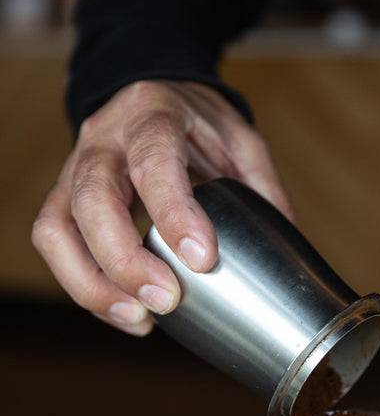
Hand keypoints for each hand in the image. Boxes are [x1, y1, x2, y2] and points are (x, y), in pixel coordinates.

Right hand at [32, 80, 293, 335]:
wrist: (148, 96)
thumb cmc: (196, 124)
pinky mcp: (64, 201)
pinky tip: (126, 312)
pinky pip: (56, 246)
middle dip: (125, 260)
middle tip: (167, 301)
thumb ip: (261, 189)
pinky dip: (86, 287)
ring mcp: (74, 170)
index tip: (202, 258)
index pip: (154, 160)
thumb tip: (287, 247)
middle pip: (93, 199)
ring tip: (139, 319)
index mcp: (154, 116)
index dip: (174, 211)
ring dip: (93, 284)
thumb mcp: (239, 141)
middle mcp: (104, 141)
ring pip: (58, 228)